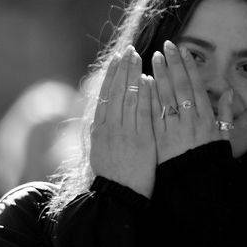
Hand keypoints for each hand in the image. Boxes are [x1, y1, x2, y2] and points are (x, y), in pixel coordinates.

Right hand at [88, 47, 156, 197]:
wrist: (117, 196)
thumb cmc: (111, 176)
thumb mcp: (100, 151)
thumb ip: (103, 130)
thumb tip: (105, 113)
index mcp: (98, 129)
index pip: (104, 95)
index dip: (110, 75)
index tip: (115, 59)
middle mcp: (109, 128)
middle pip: (115, 91)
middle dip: (122, 69)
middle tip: (128, 50)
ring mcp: (124, 132)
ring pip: (127, 97)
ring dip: (133, 75)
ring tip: (139, 57)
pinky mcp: (140, 139)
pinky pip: (142, 112)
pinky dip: (144, 95)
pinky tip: (148, 80)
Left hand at [150, 40, 233, 162]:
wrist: (195, 186)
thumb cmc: (209, 162)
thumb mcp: (223, 139)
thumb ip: (225, 115)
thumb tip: (228, 92)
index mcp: (207, 118)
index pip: (196, 86)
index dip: (188, 67)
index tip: (182, 50)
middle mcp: (191, 120)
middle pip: (180, 86)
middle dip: (172, 64)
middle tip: (165, 46)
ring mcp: (175, 129)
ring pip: (166, 97)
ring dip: (159, 75)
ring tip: (152, 58)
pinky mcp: (160, 139)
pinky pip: (153, 114)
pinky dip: (149, 98)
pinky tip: (143, 84)